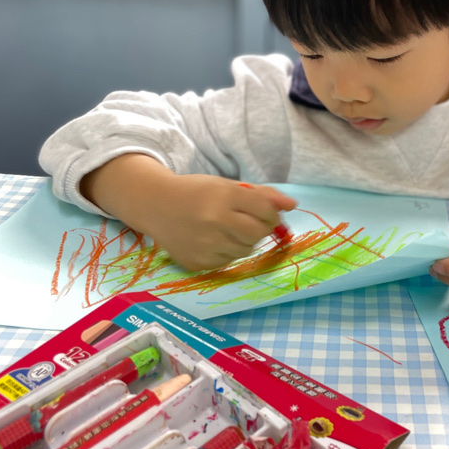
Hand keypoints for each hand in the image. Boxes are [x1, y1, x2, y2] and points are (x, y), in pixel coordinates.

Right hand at [81, 155, 296, 269]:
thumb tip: (292, 205)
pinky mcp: (196, 262)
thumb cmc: (197, 192)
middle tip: (250, 222)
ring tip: (228, 229)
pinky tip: (213, 240)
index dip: (272, 214)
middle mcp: (214, 221)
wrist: (156, 205)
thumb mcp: (227, 186)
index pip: (265, 210)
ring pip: (244, 250)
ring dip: (244, 241)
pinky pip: (227, 262)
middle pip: (258, 233)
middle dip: (261, 229)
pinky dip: (227, 252)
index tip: (267, 214)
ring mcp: (204, 244)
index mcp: (224, 196)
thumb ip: (262, 195)